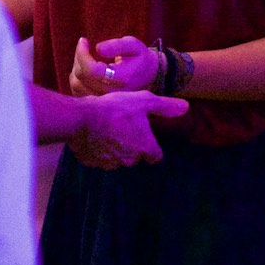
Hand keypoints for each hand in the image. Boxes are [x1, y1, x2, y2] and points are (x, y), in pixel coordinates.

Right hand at [68, 90, 189, 169]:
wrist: (78, 118)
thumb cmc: (114, 109)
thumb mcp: (142, 101)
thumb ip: (164, 107)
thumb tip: (186, 108)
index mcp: (144, 148)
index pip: (155, 156)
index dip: (150, 146)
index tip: (142, 135)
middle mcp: (129, 160)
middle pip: (135, 157)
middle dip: (131, 146)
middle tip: (121, 128)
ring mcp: (109, 164)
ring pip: (116, 158)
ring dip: (114, 148)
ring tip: (105, 130)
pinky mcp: (91, 163)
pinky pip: (98, 159)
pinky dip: (97, 150)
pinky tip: (92, 136)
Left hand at [69, 36, 159, 95]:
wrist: (147, 75)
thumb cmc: (138, 57)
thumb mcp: (133, 45)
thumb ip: (117, 46)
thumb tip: (98, 48)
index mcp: (122, 79)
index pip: (92, 70)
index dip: (82, 54)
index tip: (84, 40)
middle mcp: (112, 93)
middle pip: (82, 75)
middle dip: (80, 56)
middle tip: (85, 45)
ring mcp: (104, 100)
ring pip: (76, 83)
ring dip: (77, 66)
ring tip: (87, 56)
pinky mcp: (97, 102)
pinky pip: (76, 89)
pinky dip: (76, 76)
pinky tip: (86, 67)